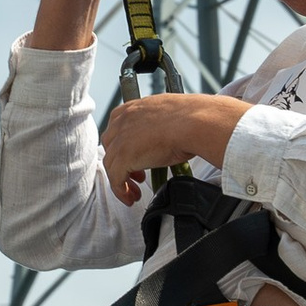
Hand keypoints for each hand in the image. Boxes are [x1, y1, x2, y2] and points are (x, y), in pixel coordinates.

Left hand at [99, 90, 250, 202]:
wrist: (195, 123)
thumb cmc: (192, 118)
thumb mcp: (170, 116)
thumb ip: (160, 125)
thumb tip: (169, 136)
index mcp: (133, 108)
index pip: (117, 128)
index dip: (123, 145)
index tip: (134, 157)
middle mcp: (122, 121)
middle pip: (111, 147)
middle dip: (121, 163)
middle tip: (137, 175)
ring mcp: (121, 139)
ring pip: (111, 165)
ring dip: (122, 181)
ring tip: (135, 191)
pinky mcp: (124, 157)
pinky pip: (116, 180)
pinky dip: (121, 191)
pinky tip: (131, 197)